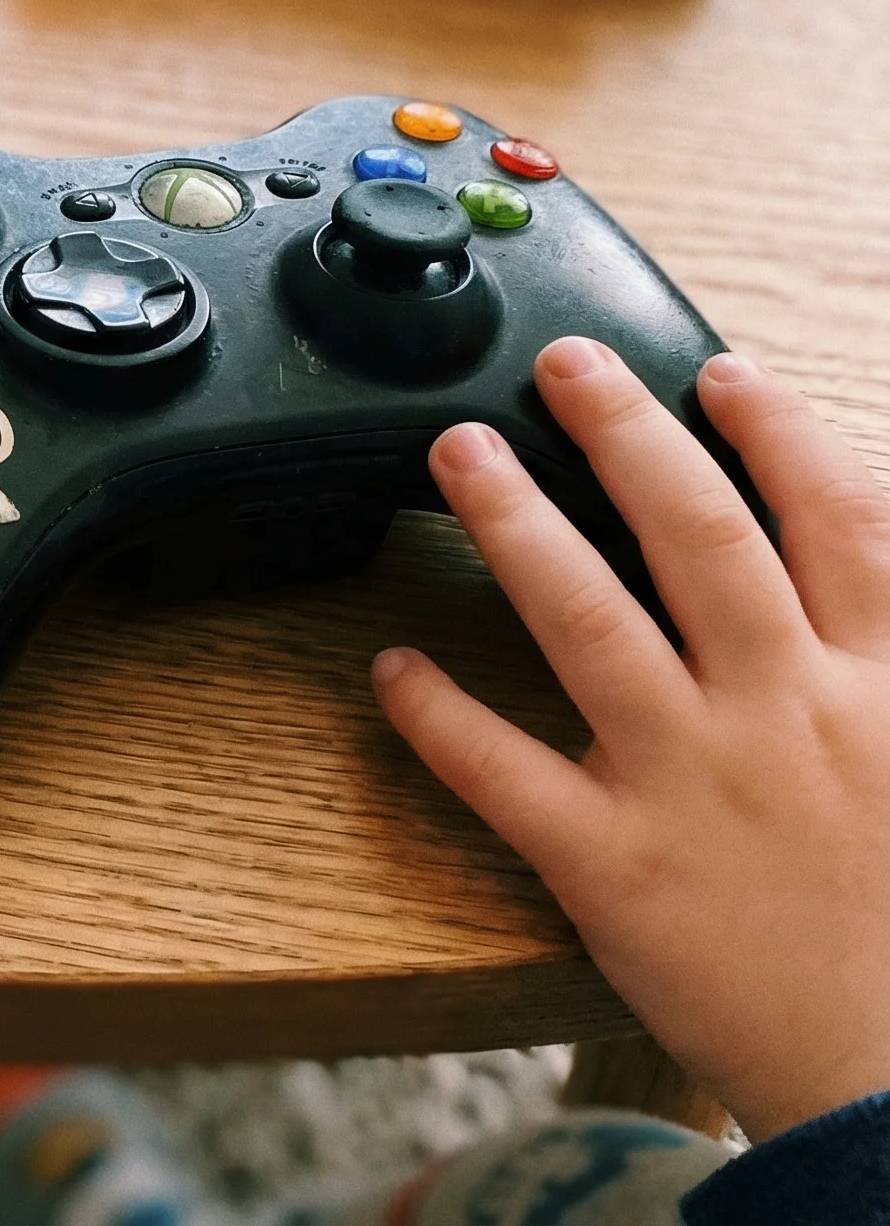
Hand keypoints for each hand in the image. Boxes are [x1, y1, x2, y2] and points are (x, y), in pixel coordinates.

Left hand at [374, 337, 889, 1140]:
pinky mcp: (616, 869)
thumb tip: (859, 566)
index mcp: (882, 687)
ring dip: (513, 523)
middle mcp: (787, 714)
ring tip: (455, 454)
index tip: (717, 373)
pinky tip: (390, 668)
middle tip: (559, 362)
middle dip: (624, 432)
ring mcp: (693, 785)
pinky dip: (437, 716)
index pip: (836, 522)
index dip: (776, 433)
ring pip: (587, 619)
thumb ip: (886, 657)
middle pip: (697, 535)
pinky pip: (504, 773)